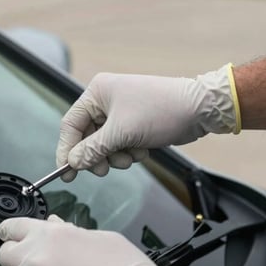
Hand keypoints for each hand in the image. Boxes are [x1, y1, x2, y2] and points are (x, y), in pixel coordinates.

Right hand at [56, 64, 239, 180]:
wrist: (199, 109)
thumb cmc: (161, 111)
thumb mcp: (122, 133)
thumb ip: (93, 149)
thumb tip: (73, 162)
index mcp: (97, 92)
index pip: (71, 124)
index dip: (67, 150)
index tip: (66, 172)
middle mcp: (105, 100)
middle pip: (87, 137)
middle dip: (98, 155)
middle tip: (104, 170)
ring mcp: (120, 112)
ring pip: (103, 144)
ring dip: (116, 156)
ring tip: (133, 155)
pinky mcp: (133, 123)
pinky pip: (119, 144)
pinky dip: (128, 151)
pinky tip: (143, 149)